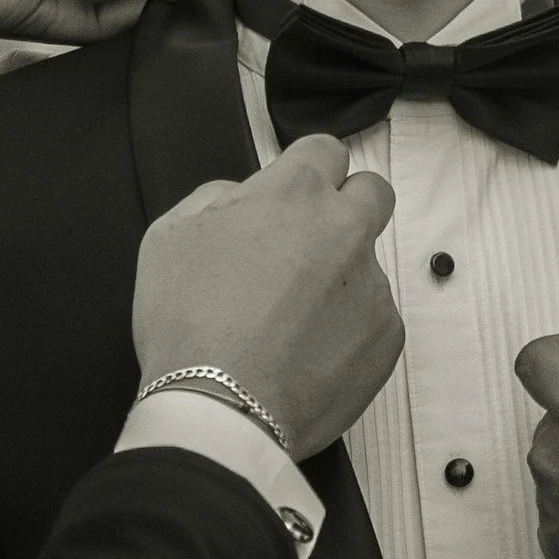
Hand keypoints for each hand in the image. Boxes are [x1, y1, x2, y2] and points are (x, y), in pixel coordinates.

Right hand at [131, 135, 402, 460]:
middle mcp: (345, 228)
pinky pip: (374, 317)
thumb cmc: (188, 324)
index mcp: (294, 195)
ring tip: (288, 323)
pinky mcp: (387, 331)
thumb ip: (216, 197)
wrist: (221, 408)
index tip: (293, 197)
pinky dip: (347, 330)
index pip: (324, 149)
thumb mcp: (170, 237)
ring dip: (339, 280)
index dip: (308, 171)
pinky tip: (306, 354)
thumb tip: (243, 194)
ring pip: (366, 263)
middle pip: (371, 192)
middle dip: (347, 208)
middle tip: (308, 246)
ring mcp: (372, 281)